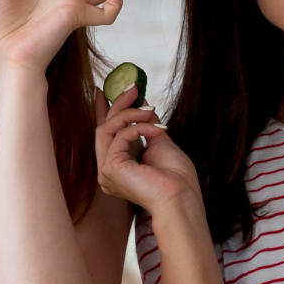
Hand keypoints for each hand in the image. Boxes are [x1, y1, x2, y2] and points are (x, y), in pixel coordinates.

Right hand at [95, 87, 199, 213]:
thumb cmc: (176, 178)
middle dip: (118, 104)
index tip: (104, 91)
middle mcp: (108, 170)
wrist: (181, 197)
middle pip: (104, 128)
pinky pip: (120, 135)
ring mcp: (106, 171)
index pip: (106, 134)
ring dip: (130, 113)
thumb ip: (147, 125)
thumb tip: (143, 104)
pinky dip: (139, 127)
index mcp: (119, 166)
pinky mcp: (110, 168)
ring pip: (107, 128)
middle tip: (134, 87)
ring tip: (150, 108)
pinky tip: (157, 130)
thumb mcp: (160, 142)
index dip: (103, 111)